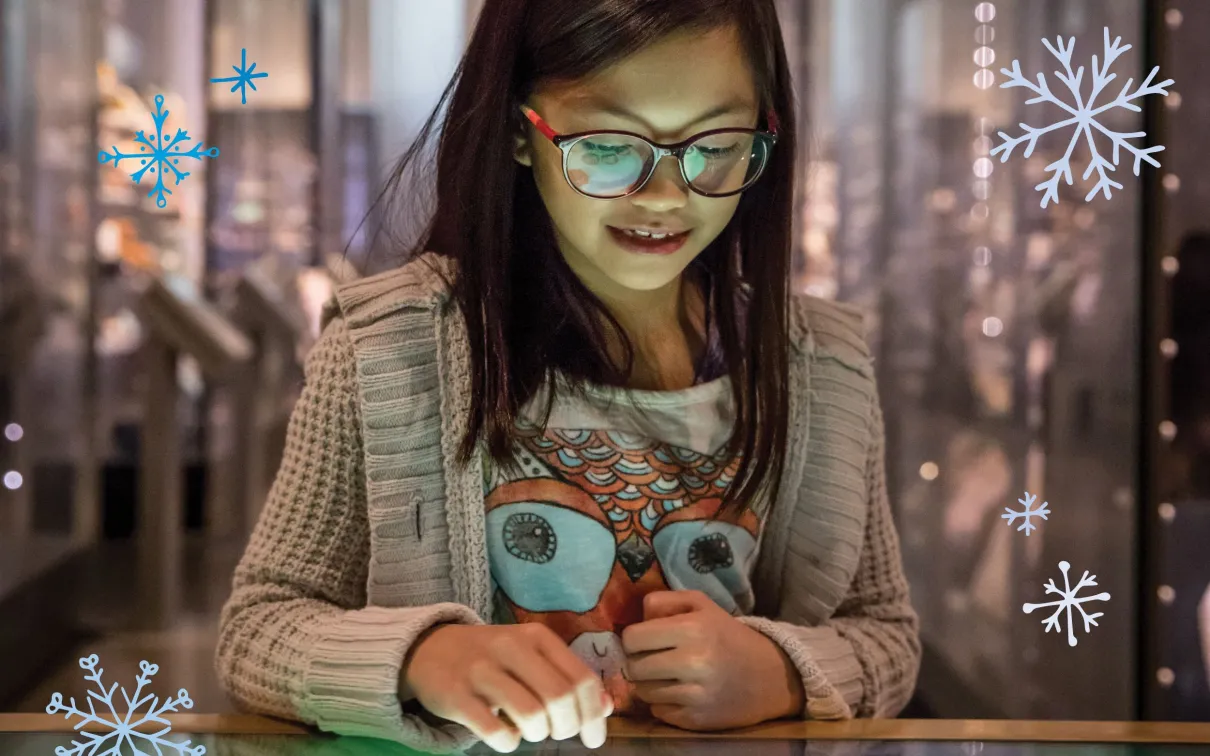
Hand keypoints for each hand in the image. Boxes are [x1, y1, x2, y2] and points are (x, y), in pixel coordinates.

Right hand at [402, 623, 612, 751]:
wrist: (430, 649)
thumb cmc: (493, 657)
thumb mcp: (532, 656)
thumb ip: (569, 677)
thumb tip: (606, 708)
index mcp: (535, 636)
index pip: (581, 678)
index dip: (594, 715)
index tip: (593, 738)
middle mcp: (510, 647)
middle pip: (560, 698)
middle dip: (567, 727)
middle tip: (558, 734)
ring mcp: (480, 671)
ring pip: (531, 715)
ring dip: (538, 734)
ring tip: (532, 731)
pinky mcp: (455, 695)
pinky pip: (496, 732)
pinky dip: (509, 742)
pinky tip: (506, 734)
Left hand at [622, 590, 804, 730]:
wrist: (768, 676)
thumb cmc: (727, 635)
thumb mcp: (700, 604)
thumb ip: (663, 601)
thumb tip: (636, 619)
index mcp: (692, 629)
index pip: (632, 638)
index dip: (634, 638)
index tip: (645, 639)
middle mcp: (692, 663)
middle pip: (633, 667)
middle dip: (638, 662)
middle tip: (654, 659)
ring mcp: (694, 695)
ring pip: (643, 692)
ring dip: (650, 684)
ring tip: (669, 675)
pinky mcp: (695, 720)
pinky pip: (658, 711)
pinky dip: (664, 703)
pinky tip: (681, 692)